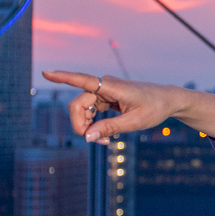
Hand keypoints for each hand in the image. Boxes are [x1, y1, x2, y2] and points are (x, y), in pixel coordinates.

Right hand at [41, 70, 214, 147]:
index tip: (45, 73)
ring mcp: (103, 92)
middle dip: (81, 125)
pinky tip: (105, 136)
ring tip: (106, 141)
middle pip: (77, 106)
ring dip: (89, 127)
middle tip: (96, 143)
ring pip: (82, 111)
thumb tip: (86, 136)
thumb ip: (110, 128)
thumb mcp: (135, 122)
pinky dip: (94, 125)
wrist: (169, 101)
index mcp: (112, 86)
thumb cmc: (155, 108)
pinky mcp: (105, 99)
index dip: (62, 77)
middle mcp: (104, 86)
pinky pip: (90, 112)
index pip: (82, 80)